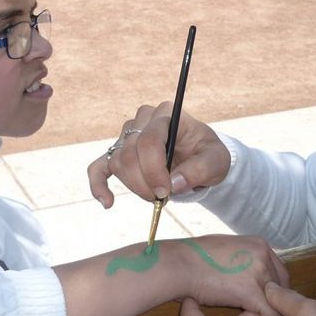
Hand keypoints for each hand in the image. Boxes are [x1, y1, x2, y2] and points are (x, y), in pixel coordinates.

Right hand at [87, 103, 230, 208]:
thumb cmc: (208, 155)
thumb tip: (175, 183)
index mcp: (168, 113)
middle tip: (163, 198)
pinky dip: (98, 184)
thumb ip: (199, 170)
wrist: (199, 158)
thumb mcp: (216, 161)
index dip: (154, 170)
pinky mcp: (118, 151)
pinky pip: (98, 166)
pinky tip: (107, 202)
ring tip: (154, 197)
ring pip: (117, 163)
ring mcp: (128, 134)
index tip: (167, 192)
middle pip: (130, 154)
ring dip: (133, 186)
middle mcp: (144, 119)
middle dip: (144, 183)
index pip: (149, 141)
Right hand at [162, 235, 289, 315]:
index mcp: (259, 244)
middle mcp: (264, 255)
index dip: (272, 291)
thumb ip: (242, 263)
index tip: (261, 303)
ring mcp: (260, 272)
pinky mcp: (252, 291)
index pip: (279, 272)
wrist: (177, 264)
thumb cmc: (191, 259)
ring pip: (280, 304)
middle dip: (273, 304)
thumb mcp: (225, 252)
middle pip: (283, 287)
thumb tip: (246, 279)